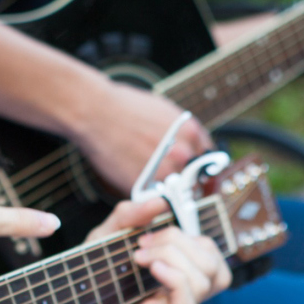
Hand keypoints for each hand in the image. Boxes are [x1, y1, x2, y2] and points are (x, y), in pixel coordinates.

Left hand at [55, 199, 230, 303]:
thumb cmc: (86, 280)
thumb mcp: (105, 238)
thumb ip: (130, 216)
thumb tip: (160, 201)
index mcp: (175, 280)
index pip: (211, 258)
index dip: (189, 238)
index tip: (149, 233)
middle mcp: (180, 300)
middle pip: (215, 268)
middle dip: (182, 243)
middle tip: (144, 244)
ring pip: (207, 282)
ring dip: (175, 256)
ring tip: (141, 256)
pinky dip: (173, 277)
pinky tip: (150, 267)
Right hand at [72, 81, 211, 196]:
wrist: (95, 111)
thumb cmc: (124, 106)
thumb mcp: (164, 111)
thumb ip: (182, 132)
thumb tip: (190, 148)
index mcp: (191, 133)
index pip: (208, 160)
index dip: (199, 169)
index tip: (193, 175)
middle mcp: (183, 153)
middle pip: (195, 180)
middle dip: (184, 182)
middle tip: (172, 183)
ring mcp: (165, 171)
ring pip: (175, 193)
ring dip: (166, 192)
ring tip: (152, 184)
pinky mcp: (144, 185)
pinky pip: (151, 197)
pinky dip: (146, 194)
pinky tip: (137, 181)